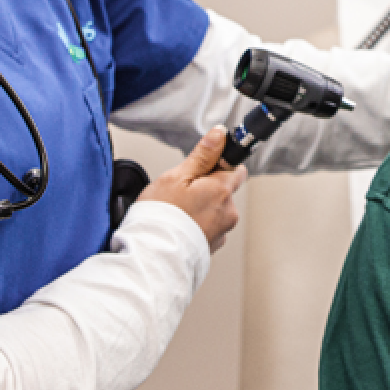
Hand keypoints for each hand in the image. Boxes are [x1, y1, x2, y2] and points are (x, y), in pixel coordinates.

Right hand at [139, 126, 246, 251]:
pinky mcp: (212, 247)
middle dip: (208, 189)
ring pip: (216, 211)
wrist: (153, 255)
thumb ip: (202, 155)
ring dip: (202, 209)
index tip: (205, 167)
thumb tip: (220, 134)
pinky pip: (209, 229)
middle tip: (182, 192)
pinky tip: (180, 226)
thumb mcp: (177, 176)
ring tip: (178, 213)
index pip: (236, 169)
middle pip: (224, 191)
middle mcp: (228, 212)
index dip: (220, 165)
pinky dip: (197, 226)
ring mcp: (221, 231)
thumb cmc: (162, 216)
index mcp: (222, 190)